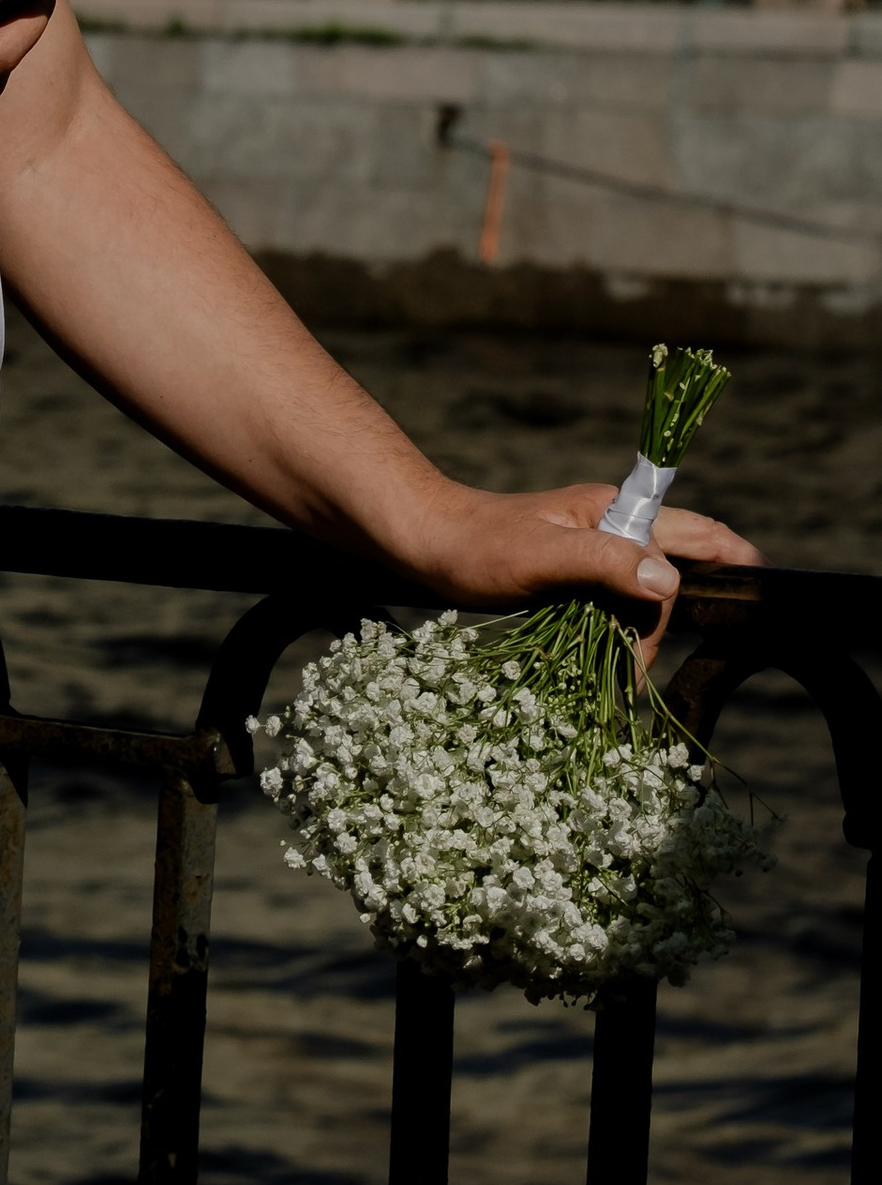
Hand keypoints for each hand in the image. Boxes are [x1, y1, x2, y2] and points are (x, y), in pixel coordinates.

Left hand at [399, 481, 760, 670]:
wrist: (421, 543)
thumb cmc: (476, 544)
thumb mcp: (540, 555)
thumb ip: (604, 563)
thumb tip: (667, 581)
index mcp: (615, 510)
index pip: (696, 530)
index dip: (734, 556)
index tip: (764, 586)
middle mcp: (612, 527)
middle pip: (671, 577)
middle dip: (661, 625)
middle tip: (632, 668)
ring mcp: (593, 553)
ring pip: (642, 599)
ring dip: (634, 637)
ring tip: (611, 674)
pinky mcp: (573, 578)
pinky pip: (612, 608)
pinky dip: (612, 637)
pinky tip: (597, 662)